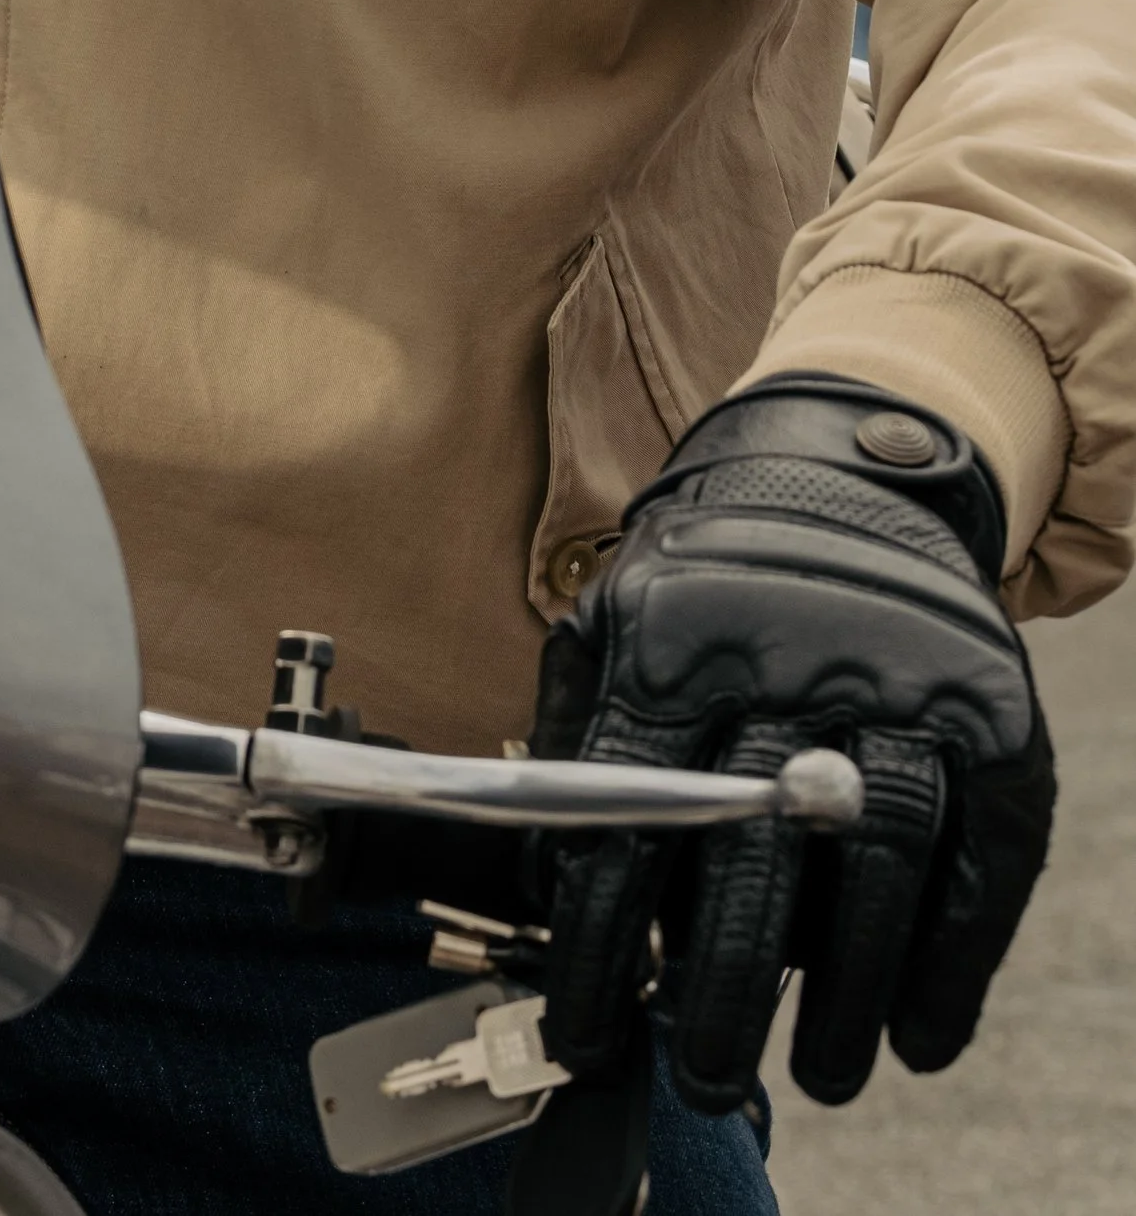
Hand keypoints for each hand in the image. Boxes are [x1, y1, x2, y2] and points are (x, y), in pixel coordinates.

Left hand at [528, 373, 1053, 1111]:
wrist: (844, 461)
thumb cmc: (711, 570)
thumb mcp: (618, 614)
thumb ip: (575, 733)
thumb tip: (547, 889)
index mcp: (676, 639)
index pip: (624, 812)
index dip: (603, 944)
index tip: (591, 1034)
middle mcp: (790, 656)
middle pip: (752, 849)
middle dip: (727, 988)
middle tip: (710, 1078)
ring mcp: (901, 680)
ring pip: (877, 859)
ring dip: (849, 991)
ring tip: (825, 1074)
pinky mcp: (991, 709)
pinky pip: (981, 855)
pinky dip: (954, 958)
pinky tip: (919, 1033)